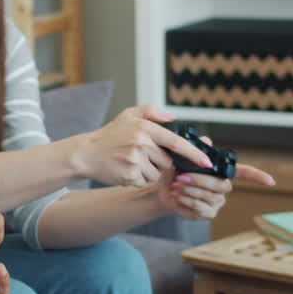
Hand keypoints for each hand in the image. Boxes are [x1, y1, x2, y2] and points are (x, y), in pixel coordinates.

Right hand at [72, 104, 213, 186]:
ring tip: (132, 162)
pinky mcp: (129, 176)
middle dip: (160, 162)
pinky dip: (139, 179)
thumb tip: (174, 118)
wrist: (86, 153)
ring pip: (158, 174)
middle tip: (142, 155)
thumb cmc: (110, 135)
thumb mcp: (128, 115)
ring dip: (150, 172)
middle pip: (167, 161)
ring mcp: (135, 161)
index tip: (206, 162)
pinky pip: (145, 182)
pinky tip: (127, 170)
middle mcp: (141, 144)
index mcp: (145, 128)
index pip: (176, 142)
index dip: (193, 153)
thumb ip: (152, 111)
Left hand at [160, 156, 274, 219]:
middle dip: (200, 181)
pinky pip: (202, 209)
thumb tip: (207, 141)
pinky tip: (178, 197)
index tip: (271, 181)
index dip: (257, 177)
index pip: (244, 173)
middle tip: (181, 177)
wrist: (161, 189)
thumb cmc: (175, 170)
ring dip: (190, 191)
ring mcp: (217, 201)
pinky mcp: (208, 213)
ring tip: (176, 186)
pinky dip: (188, 201)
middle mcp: (223, 187)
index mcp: (222, 172)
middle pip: (221, 185)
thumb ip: (195, 147)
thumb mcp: (182, 155)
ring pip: (210, 197)